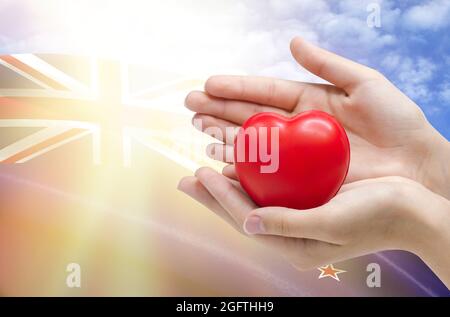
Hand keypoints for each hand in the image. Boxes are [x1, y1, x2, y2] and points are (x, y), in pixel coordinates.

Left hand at [178, 167, 449, 287]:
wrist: (413, 211)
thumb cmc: (378, 218)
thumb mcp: (334, 223)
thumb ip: (289, 225)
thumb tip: (248, 224)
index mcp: (294, 245)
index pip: (245, 219)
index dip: (219, 198)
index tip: (197, 175)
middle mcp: (291, 232)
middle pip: (242, 211)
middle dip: (213, 195)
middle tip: (187, 179)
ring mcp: (299, 216)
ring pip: (254, 198)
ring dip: (229, 183)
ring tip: (204, 168)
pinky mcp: (308, 200)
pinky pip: (272, 188)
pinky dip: (254, 176)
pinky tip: (240, 163)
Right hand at [185, 37, 449, 198]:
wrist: (416, 165)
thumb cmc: (397, 123)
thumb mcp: (366, 84)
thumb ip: (327, 64)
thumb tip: (292, 41)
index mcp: (308, 102)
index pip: (264, 92)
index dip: (236, 87)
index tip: (208, 84)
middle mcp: (296, 128)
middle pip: (251, 117)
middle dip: (219, 111)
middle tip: (191, 107)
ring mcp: (297, 154)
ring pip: (253, 143)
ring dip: (224, 136)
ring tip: (199, 129)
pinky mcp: (300, 179)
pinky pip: (267, 171)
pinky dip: (244, 166)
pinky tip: (223, 163)